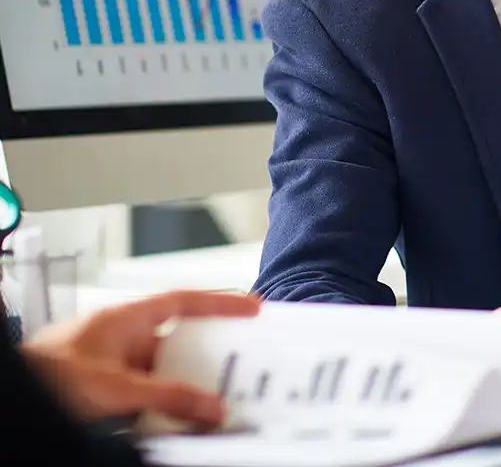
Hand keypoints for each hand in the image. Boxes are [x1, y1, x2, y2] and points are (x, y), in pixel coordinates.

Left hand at [22, 290, 259, 424]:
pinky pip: (146, 397)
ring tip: (211, 405)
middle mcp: (122, 339)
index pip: (185, 301)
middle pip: (179, 342)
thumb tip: (210, 406)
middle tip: (240, 367)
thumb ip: (167, 397)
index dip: (221, 302)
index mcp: (127, 318)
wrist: (10, 399)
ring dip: (184, 390)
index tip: (251, 307)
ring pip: (163, 374)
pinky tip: (176, 424)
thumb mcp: (116, 388)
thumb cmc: (45, 377)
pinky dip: (163, 409)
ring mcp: (113, 367)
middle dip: (208, 356)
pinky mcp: (105, 395)